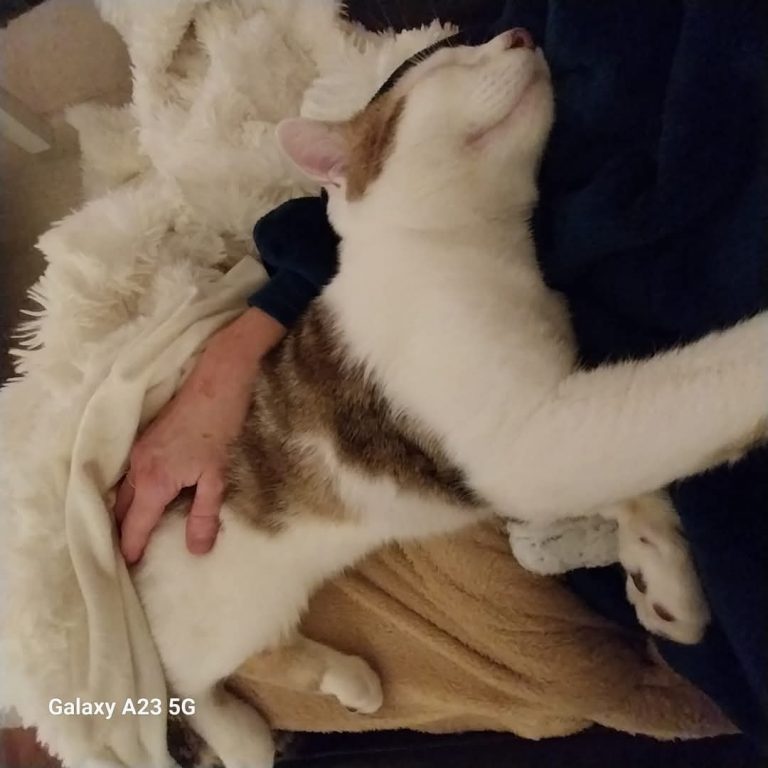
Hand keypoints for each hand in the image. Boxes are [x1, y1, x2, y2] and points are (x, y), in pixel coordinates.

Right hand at [114, 308, 285, 562]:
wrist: (218, 380)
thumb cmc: (220, 427)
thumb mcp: (217, 476)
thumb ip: (205, 515)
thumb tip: (197, 551)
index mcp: (152, 481)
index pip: (133, 525)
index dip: (131, 549)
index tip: (128, 570)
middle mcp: (137, 468)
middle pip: (120, 511)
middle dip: (122, 535)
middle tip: (130, 557)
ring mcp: (138, 452)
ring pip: (123, 492)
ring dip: (126, 514)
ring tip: (135, 535)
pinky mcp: (146, 441)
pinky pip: (130, 477)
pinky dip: (132, 496)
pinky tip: (145, 502)